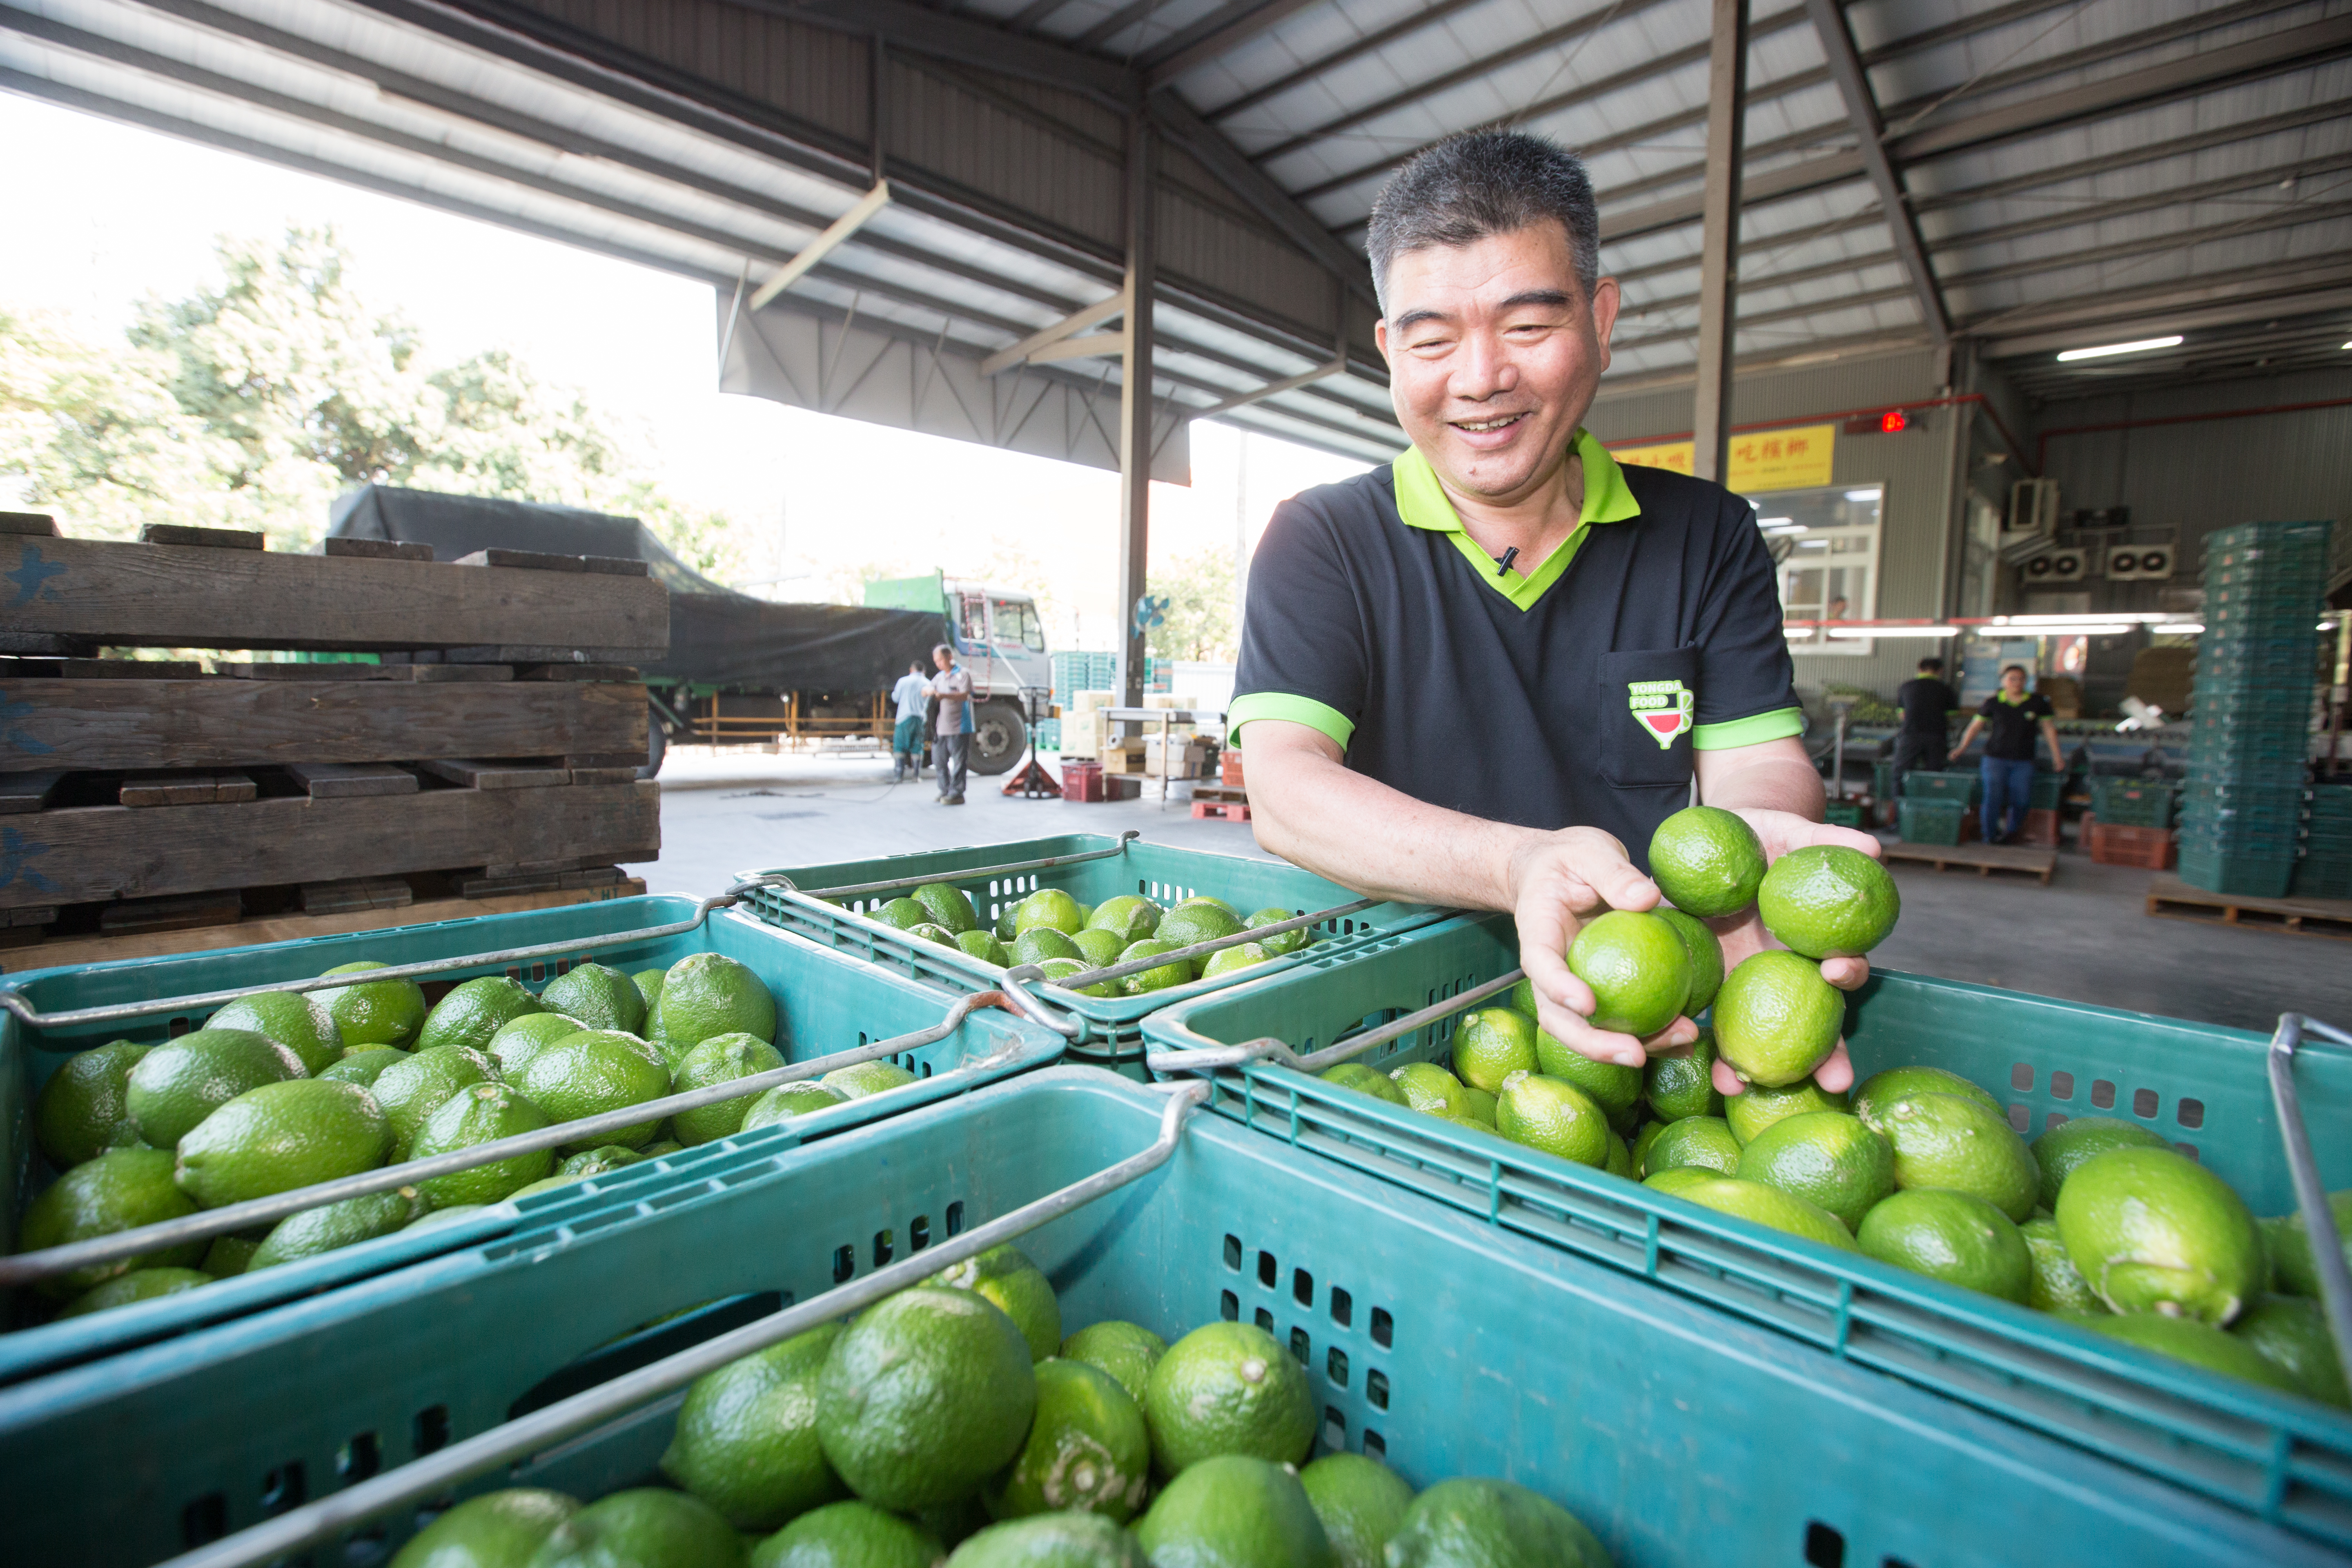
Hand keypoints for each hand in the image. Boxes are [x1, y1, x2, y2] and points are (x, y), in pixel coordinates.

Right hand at [1508, 828, 1700, 1070]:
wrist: (1553, 871)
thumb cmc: (1568, 859)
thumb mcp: (1588, 851)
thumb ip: (1613, 873)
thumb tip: (1648, 900)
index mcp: (1538, 933)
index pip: (1542, 966)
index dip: (1560, 989)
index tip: (1588, 1004)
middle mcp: (1550, 969)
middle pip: (1558, 1018)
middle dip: (1593, 1044)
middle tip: (1634, 1054)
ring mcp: (1571, 986)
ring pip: (1588, 1029)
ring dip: (1631, 1045)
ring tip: (1680, 1041)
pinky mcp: (1599, 991)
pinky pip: (1620, 1018)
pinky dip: (1652, 1032)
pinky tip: (1687, 1035)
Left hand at [1707, 808, 1882, 1098]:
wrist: (1712, 844)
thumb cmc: (1761, 836)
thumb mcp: (1786, 831)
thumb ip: (1823, 838)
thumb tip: (1871, 846)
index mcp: (1813, 939)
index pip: (1843, 963)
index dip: (1849, 972)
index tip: (1838, 971)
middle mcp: (1789, 971)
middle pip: (1817, 1022)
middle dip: (1828, 1056)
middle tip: (1835, 1082)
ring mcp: (1751, 986)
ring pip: (1765, 1038)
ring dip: (1759, 1070)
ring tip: (1741, 1088)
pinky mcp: (1711, 990)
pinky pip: (1714, 1026)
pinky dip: (1712, 1053)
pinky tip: (1707, 1078)